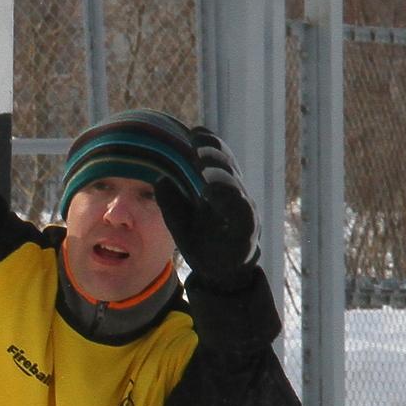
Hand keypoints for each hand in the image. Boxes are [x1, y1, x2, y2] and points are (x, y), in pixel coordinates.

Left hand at [154, 127, 260, 290]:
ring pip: (236, 189)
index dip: (210, 146)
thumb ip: (170, 200)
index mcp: (219, 188)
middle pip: (229, 170)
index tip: (195, 132)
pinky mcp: (246, 234)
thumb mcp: (179, 219)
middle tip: (198, 145)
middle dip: (214, 155)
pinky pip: (242, 214)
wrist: (219, 273)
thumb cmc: (201, 239)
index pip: (218, 162)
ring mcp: (244, 214)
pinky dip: (230, 201)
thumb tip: (160, 179)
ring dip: (221, 175)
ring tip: (203, 166)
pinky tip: (213, 190)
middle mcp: (235, 197)